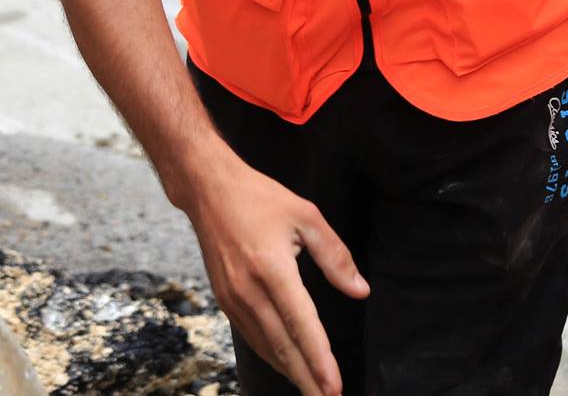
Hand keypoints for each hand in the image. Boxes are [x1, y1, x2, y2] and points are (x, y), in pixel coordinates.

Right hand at [180, 151, 367, 394]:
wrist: (208, 191)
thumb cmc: (259, 198)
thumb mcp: (306, 216)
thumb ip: (335, 256)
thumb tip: (359, 290)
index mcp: (272, 269)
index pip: (301, 325)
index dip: (319, 359)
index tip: (334, 385)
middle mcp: (249, 290)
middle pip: (282, 346)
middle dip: (306, 379)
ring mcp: (233, 298)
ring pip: (265, 346)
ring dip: (290, 372)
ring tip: (312, 391)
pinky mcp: (224, 299)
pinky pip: (251, 336)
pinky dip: (271, 355)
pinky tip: (286, 364)